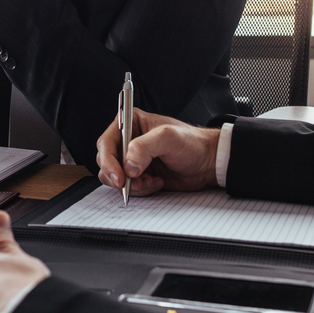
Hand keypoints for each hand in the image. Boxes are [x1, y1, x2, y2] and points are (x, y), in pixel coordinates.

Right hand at [96, 108, 220, 196]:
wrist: (207, 163)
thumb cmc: (192, 143)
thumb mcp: (168, 138)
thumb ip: (144, 147)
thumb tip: (127, 165)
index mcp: (131, 123)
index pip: (106, 142)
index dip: (108, 160)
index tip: (119, 176)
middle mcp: (128, 141)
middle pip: (106, 161)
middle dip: (119, 176)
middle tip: (134, 183)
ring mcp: (132, 160)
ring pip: (114, 177)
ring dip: (130, 184)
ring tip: (150, 181)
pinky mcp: (138, 175)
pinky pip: (127, 187)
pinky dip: (139, 189)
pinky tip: (157, 182)